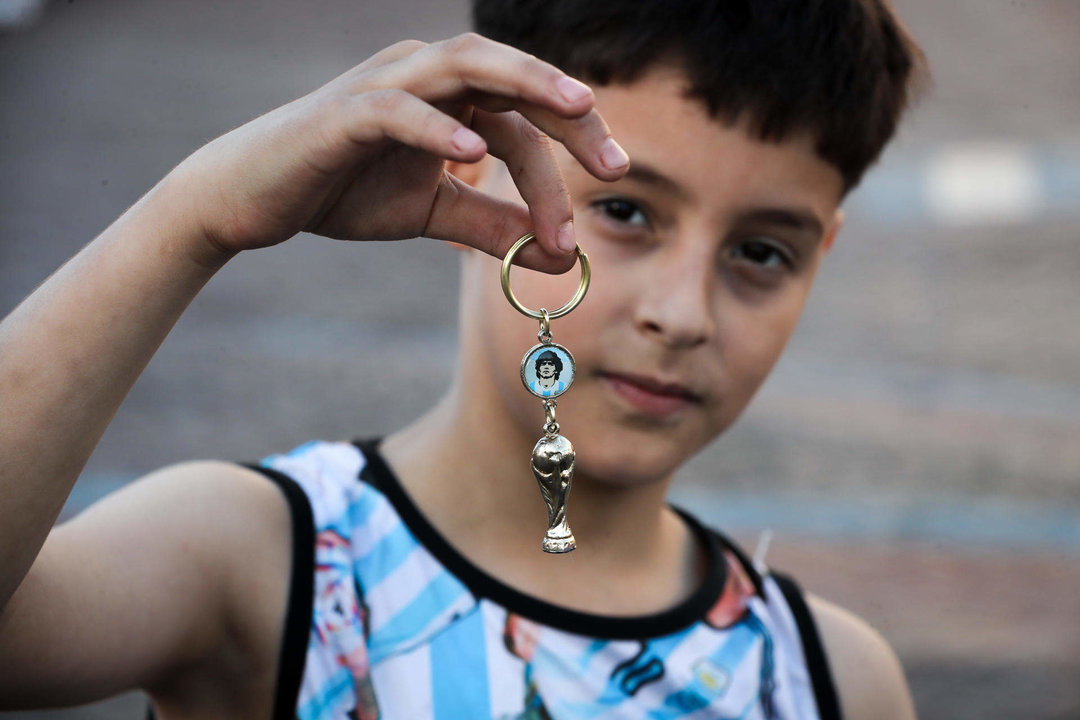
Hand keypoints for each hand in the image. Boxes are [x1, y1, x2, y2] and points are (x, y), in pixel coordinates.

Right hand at [170, 33, 629, 271]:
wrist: (255, 198)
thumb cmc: (344, 192)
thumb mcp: (433, 213)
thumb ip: (495, 225)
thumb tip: (560, 259)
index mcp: (453, 97)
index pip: (526, 118)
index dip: (571, 157)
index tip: (612, 194)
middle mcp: (426, 76)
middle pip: (512, 78)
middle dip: (570, 113)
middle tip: (616, 163)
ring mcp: (385, 86)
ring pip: (464, 66)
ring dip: (523, 84)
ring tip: (574, 110)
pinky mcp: (343, 114)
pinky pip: (395, 109)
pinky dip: (432, 127)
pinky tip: (467, 152)